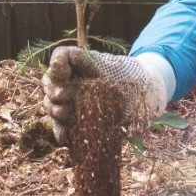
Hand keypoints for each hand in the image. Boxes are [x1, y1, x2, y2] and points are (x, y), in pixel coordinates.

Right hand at [45, 44, 171, 145]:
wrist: (146, 97)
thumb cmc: (128, 76)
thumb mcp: (110, 64)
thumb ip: (84, 62)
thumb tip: (55, 66)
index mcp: (79, 64)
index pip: (60, 57)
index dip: (56, 65)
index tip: (64, 74)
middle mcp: (71, 81)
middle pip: (49, 82)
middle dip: (53, 90)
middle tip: (64, 96)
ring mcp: (71, 101)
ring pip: (51, 104)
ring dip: (54, 110)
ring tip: (65, 113)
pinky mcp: (76, 120)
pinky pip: (61, 125)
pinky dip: (60, 131)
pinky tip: (63, 137)